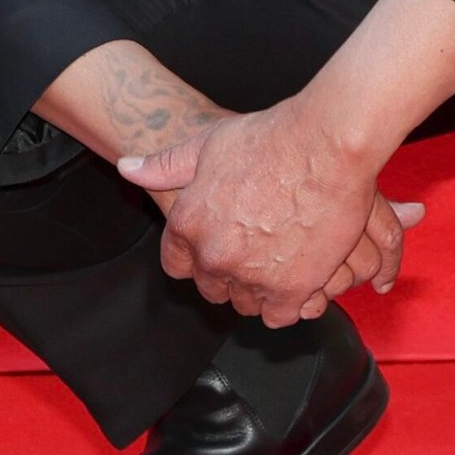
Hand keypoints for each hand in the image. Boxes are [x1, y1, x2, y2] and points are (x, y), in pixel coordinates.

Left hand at [117, 103, 424, 325]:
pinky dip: (287, 303)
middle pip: (213, 287)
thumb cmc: (272, 139)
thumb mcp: (208, 144)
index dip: (197, 256)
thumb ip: (164, 165)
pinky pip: (280, 316)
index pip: (177, 265)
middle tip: (256, 249)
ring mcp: (252, 276)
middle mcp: (214, 256)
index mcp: (188, 224)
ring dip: (259, 288)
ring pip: (246, 303)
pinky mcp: (292, 289)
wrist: (326, 145)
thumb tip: (127, 168)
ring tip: (280, 261)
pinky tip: (297, 280)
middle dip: (230, 272)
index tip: (217, 246)